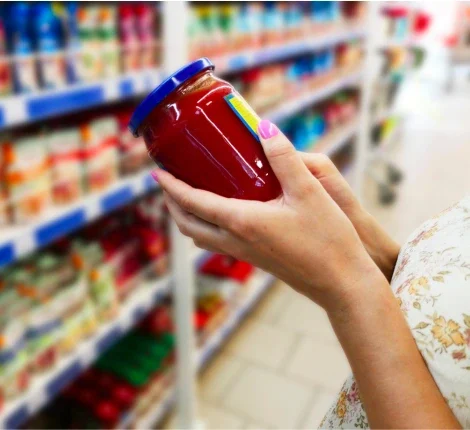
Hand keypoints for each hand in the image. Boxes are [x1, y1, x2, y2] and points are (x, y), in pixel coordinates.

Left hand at [154, 120, 383, 312]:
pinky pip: (219, 243)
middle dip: (173, 204)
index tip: (158, 173)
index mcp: (243, 222)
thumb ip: (285, 158)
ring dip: (188, 218)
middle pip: (189, 225)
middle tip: (169, 183)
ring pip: (202, 238)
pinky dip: (208, 227)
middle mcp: (237, 241)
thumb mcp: (310, 192)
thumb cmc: (328, 239)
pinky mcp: (256, 260)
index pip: (193, 203)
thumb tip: (263, 129)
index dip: (172, 187)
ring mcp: (245, 254)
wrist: (342, 283)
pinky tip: (223, 214)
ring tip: (189, 197)